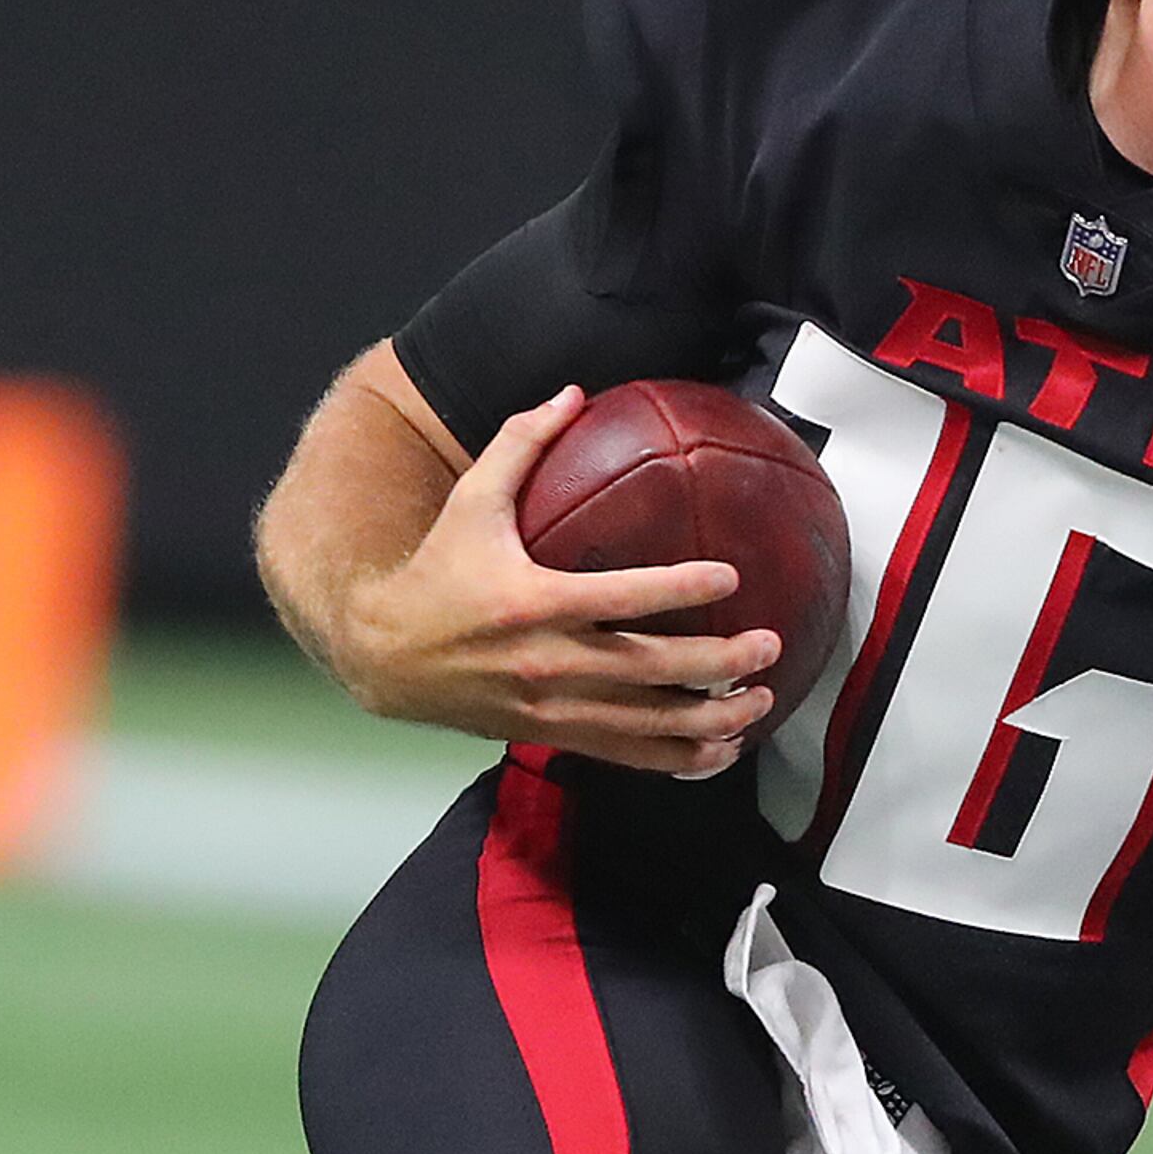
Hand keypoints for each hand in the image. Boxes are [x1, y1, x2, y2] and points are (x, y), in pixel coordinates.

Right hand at [333, 385, 780, 774]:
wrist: (384, 655)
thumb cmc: (436, 571)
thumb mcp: (471, 501)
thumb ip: (521, 444)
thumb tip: (574, 392)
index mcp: (531, 601)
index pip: (621, 597)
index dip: (680, 589)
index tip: (732, 577)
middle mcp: (547, 661)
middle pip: (649, 670)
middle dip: (718, 663)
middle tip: (768, 646)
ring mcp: (551, 707)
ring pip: (646, 726)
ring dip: (712, 720)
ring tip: (762, 702)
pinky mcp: (551, 734)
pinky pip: (626, 757)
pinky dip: (678, 760)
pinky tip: (721, 751)